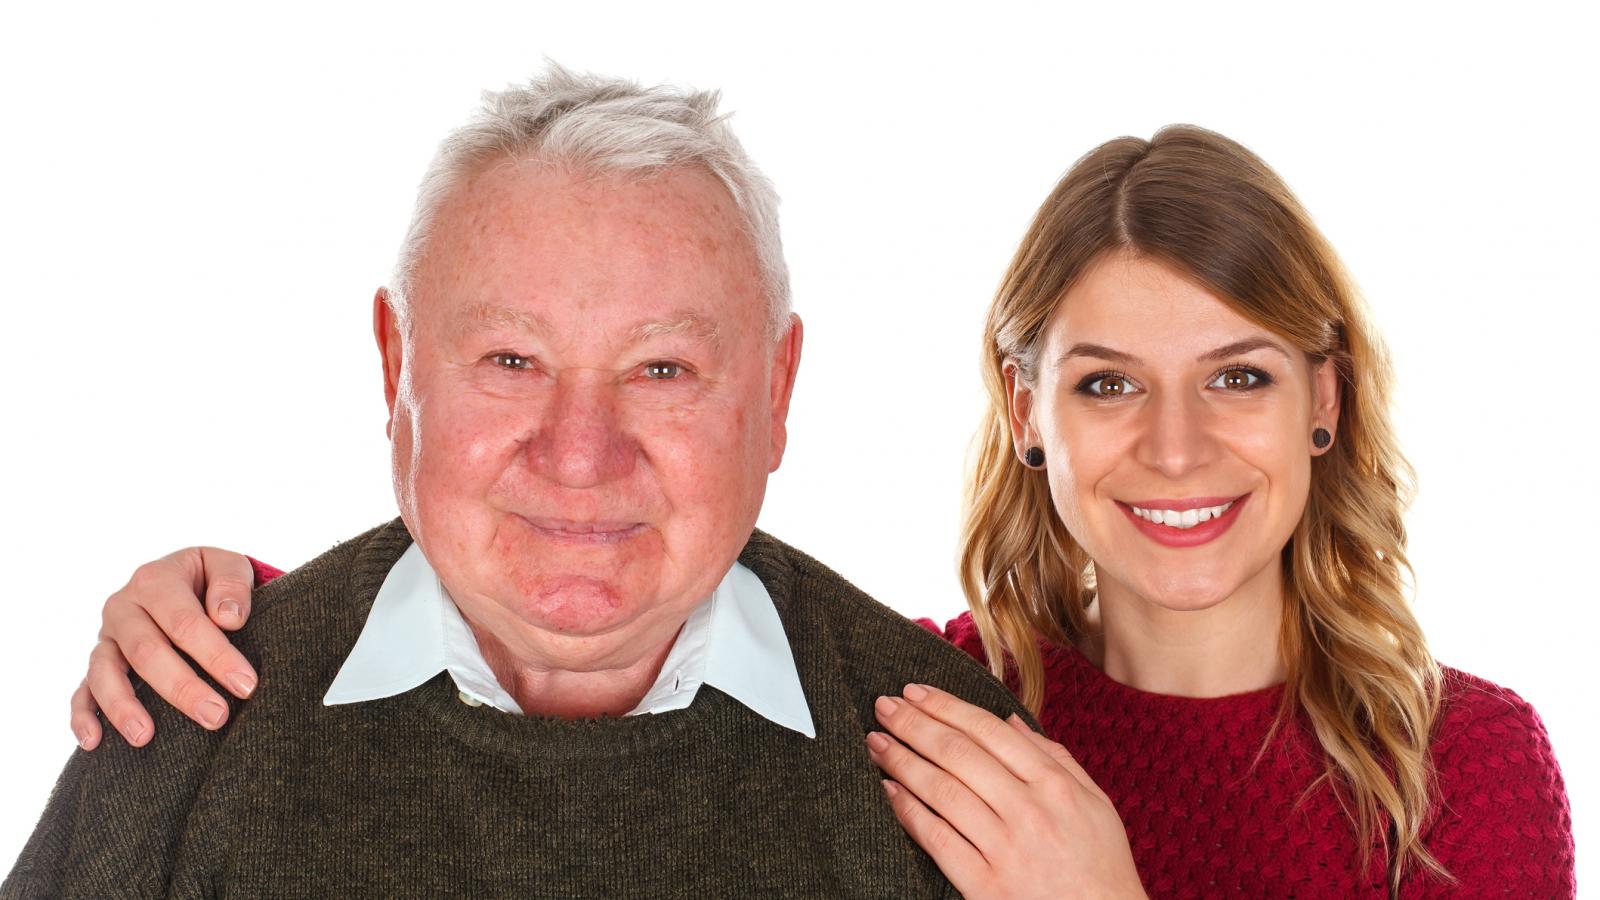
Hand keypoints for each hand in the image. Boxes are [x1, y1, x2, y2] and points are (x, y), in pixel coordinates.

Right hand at [69, 547, 257, 748]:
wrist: (186, 580)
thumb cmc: (212, 579)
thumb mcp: (228, 565)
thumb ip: (232, 583)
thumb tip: (228, 618)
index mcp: (156, 581)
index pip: (185, 622)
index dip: (216, 655)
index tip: (245, 685)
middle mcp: (123, 607)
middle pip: (147, 652)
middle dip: (182, 688)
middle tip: (216, 717)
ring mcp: (107, 637)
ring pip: (105, 673)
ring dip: (123, 707)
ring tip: (145, 737)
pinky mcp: (99, 663)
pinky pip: (82, 690)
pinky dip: (83, 716)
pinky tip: (94, 742)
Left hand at [867, 684, 1145, 899]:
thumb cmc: (1101, 868)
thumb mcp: (1095, 805)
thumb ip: (1055, 758)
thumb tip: (1010, 719)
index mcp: (1055, 785)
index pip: (989, 731)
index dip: (946, 706)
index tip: (915, 691)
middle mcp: (1029, 811)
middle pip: (959, 754)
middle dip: (915, 724)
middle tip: (884, 705)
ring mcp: (1005, 848)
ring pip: (942, 790)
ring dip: (903, 761)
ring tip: (876, 741)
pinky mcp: (985, 886)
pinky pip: (937, 839)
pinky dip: (908, 811)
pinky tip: (889, 790)